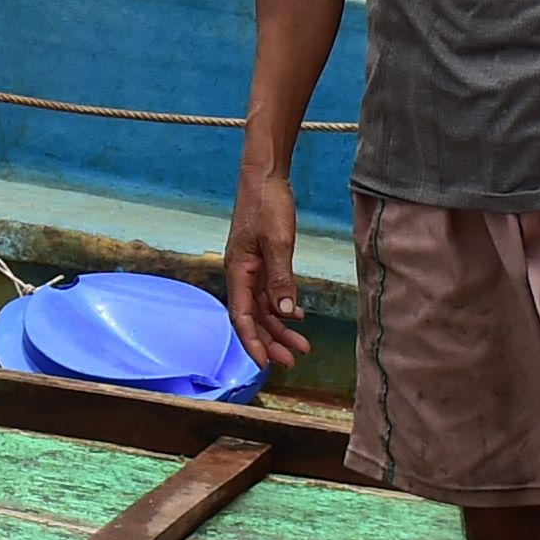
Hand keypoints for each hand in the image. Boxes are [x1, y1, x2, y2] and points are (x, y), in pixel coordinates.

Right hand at [225, 162, 306, 371]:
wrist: (265, 176)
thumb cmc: (267, 204)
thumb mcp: (278, 242)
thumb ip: (281, 278)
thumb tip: (283, 312)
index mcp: (238, 271)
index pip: (241, 317)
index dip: (252, 342)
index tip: (265, 363)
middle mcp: (241, 274)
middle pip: (253, 317)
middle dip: (270, 340)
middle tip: (293, 359)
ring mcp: (251, 268)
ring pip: (263, 307)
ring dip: (279, 327)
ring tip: (301, 344)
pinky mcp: (262, 260)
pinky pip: (269, 292)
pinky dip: (282, 306)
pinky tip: (296, 316)